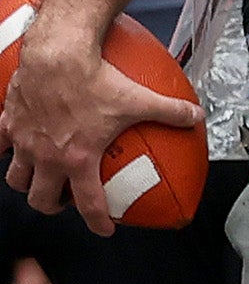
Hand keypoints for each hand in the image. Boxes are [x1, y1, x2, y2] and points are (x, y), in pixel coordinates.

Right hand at [3, 10, 194, 232]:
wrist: (57, 54)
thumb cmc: (95, 79)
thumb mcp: (140, 99)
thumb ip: (170, 111)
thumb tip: (195, 115)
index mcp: (78, 159)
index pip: (89, 203)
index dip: (97, 221)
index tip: (104, 228)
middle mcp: (46, 156)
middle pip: (41, 199)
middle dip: (53, 207)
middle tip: (65, 202)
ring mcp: (23, 141)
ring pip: (15, 178)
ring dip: (27, 184)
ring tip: (40, 180)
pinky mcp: (8, 122)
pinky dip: (5, 151)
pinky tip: (13, 149)